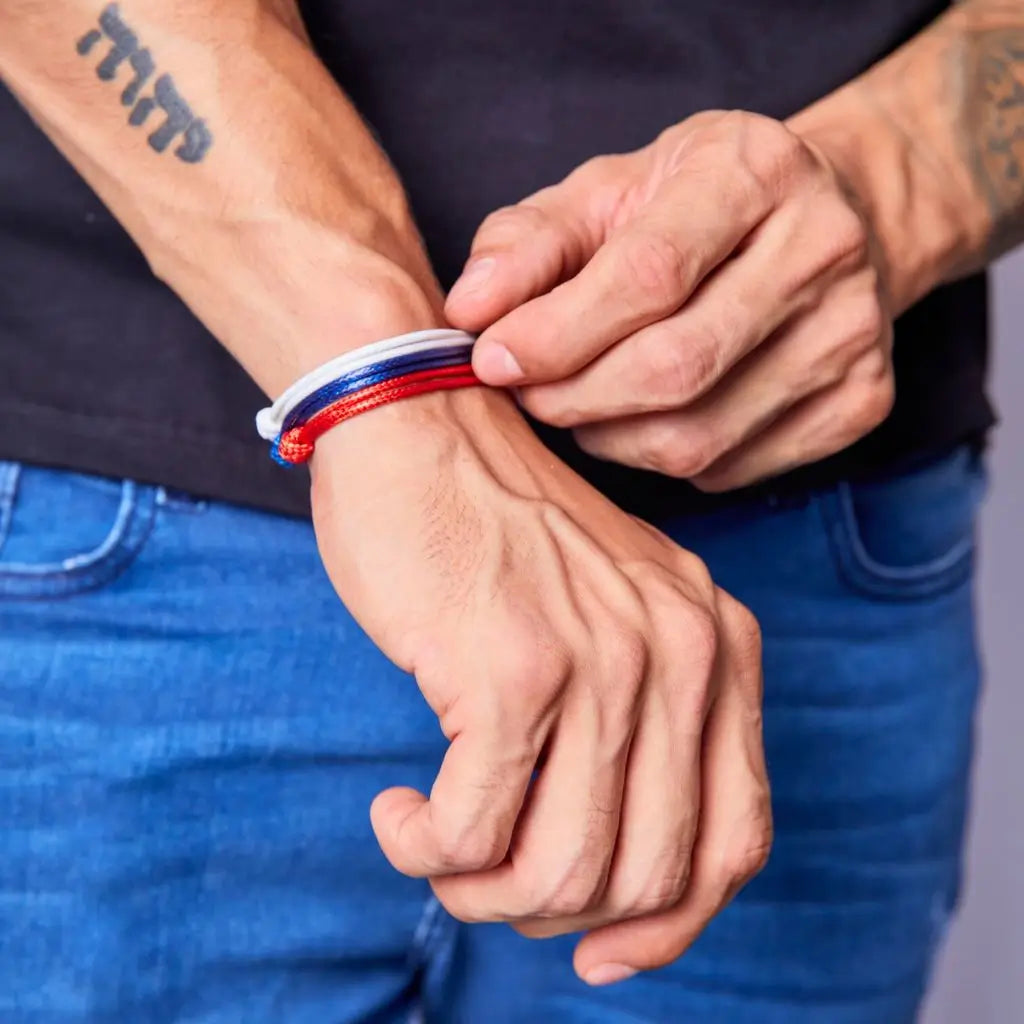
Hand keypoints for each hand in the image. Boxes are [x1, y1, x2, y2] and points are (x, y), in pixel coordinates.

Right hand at [310, 387, 770, 980]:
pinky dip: (427, 850)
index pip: (736, 840)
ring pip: (561, 875)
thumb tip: (608, 883)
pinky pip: (471, 835)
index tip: (598, 952)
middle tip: (482, 880)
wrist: (419, 422)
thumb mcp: (609, 613)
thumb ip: (641, 722)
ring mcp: (601, 662)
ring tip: (437, 847)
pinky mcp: (511, 671)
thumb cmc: (494, 530)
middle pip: (648, 877)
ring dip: (482, 894)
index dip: (671, 926)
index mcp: (717, 644)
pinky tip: (399, 812)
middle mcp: (680, 653)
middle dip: (552, 913)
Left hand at [445, 110, 894, 490]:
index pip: (649, 275)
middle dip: (574, 398)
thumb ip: (529, 244)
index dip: (556, 333)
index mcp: (755, 171)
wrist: (826, 221)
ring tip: (582, 402)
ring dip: (611, 437)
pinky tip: (651, 418)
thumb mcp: (606, 193)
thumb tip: (467, 311)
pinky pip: (731, 469)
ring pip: (698, 436)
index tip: (493, 358)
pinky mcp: (862, 403)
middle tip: (529, 394)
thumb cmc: (693, 207)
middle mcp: (822, 250)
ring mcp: (853, 335)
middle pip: (675, 367)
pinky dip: (667, 460)